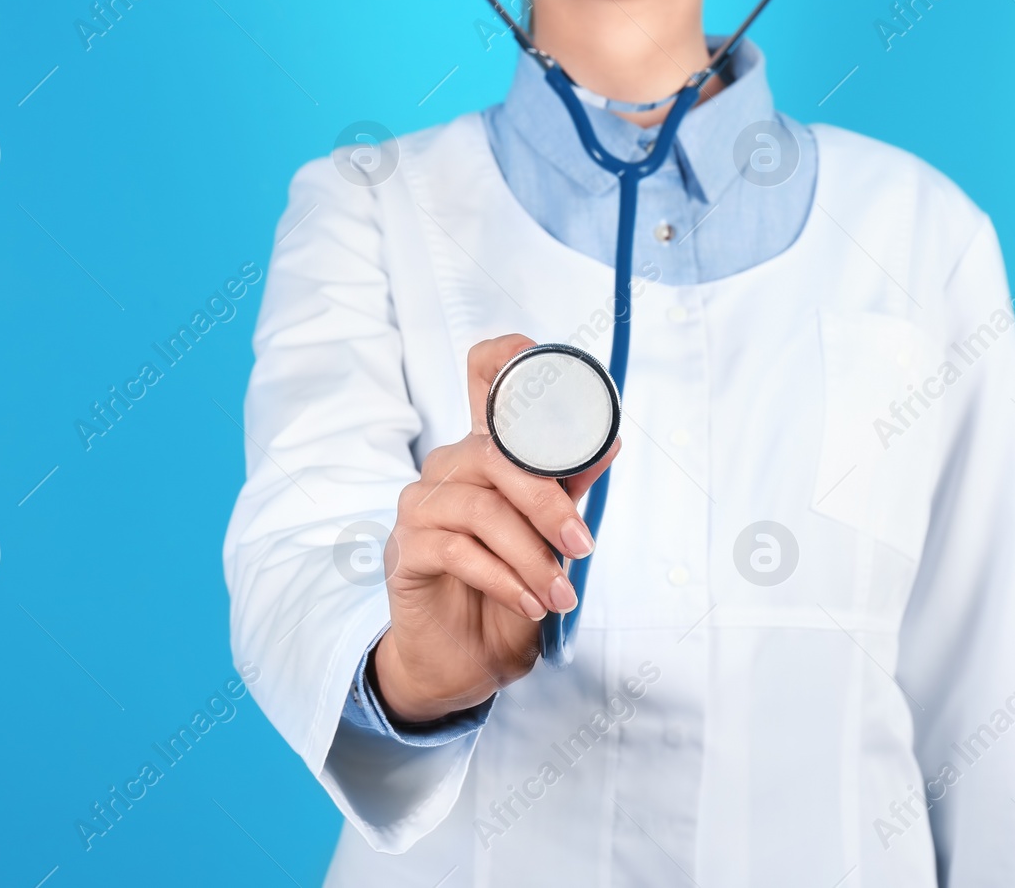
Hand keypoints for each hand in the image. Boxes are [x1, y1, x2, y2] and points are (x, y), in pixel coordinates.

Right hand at [373, 334, 620, 723]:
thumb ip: (569, 488)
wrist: (466, 658)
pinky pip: (458, 551)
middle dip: (548, 503)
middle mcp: (449, 467)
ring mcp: (421, 505)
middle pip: (494, 455)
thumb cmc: (509, 587)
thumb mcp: (550, 538)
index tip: (537, 356)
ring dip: (531, 556)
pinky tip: (528, 602)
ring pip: (481, 509)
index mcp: (486, 451)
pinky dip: (504, 579)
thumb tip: (609, 443)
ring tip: (559, 593)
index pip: (482, 379)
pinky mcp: (406, 548)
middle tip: (581, 547)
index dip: (506, 357)